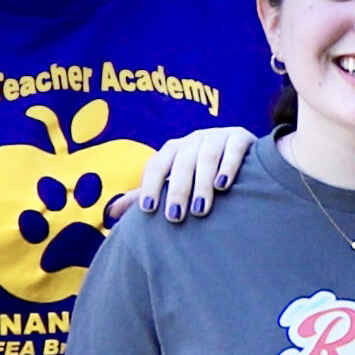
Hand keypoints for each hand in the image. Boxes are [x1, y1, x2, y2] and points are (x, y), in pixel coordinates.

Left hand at [138, 125, 254, 220]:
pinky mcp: (241, 138)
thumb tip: (111, 213)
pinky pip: (233, 149)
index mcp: (173, 149)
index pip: (157, 164)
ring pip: (207, 157)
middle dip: (177, 190)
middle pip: (182, 163)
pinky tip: (223, 185)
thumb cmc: (201, 175)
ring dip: (202, 184)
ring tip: (200, 210)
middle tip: (175, 217)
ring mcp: (218, 136)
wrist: (243, 156)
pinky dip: (228, 166)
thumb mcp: (173, 182)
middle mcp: (193, 139)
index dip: (150, 185)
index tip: (148, 210)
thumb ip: (146, 196)